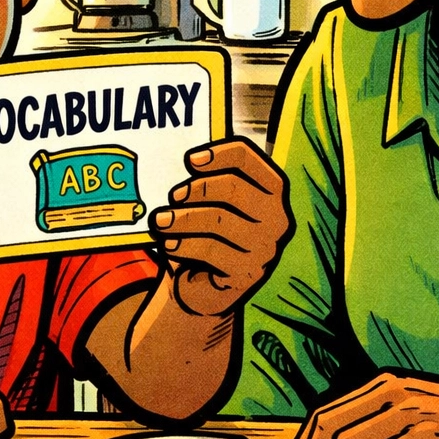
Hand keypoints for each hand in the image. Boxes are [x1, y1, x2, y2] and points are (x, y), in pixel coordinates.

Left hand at [149, 139, 291, 316]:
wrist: (205, 283)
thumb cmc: (210, 233)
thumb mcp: (212, 204)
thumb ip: (208, 180)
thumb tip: (188, 162)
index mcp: (272, 191)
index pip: (249, 161)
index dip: (220, 155)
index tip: (191, 160)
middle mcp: (276, 218)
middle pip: (234, 189)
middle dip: (199, 189)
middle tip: (175, 195)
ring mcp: (264, 248)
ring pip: (219, 221)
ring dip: (183, 219)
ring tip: (162, 221)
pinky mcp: (247, 274)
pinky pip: (211, 251)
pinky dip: (185, 245)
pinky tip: (169, 244)